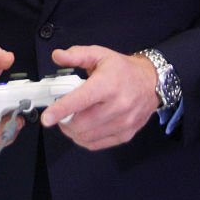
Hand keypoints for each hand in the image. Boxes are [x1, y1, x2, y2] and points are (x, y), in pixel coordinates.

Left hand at [40, 46, 160, 150]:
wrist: (153, 82)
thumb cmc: (123, 69)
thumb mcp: (100, 54)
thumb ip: (77, 55)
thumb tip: (57, 56)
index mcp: (108, 84)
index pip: (82, 99)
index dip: (61, 109)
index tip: (47, 118)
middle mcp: (118, 105)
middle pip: (81, 123)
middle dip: (64, 120)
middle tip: (61, 113)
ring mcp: (123, 123)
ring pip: (87, 136)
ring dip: (72, 131)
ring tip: (71, 119)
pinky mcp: (125, 135)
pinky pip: (96, 144)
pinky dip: (83, 139)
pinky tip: (83, 128)